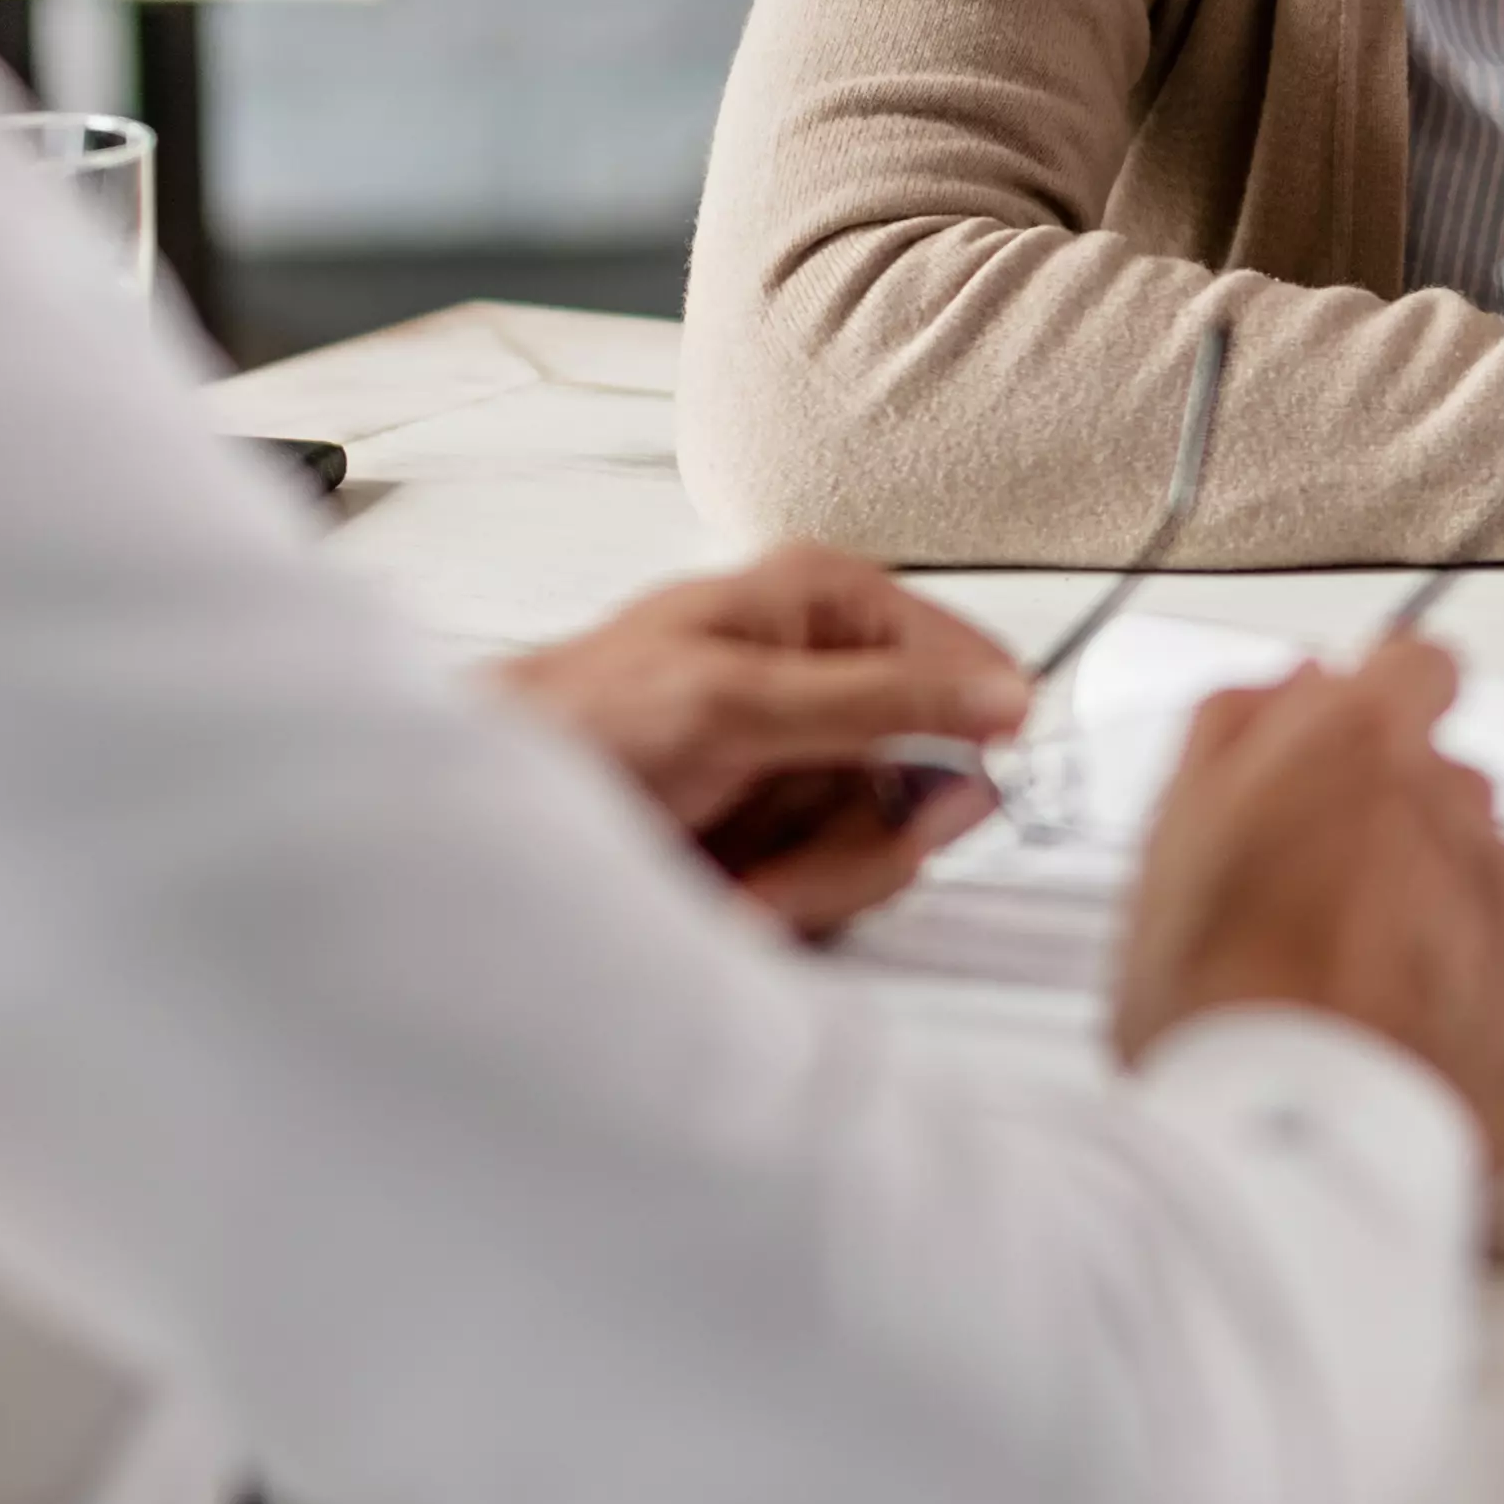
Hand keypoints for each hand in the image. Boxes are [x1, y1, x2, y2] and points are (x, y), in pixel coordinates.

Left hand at [497, 541, 1029, 938]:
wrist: (499, 819)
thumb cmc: (584, 724)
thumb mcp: (737, 702)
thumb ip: (879, 699)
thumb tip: (1004, 696)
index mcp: (831, 603)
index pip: (974, 667)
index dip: (965, 745)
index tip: (929, 803)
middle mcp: (835, 674)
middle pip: (939, 777)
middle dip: (859, 839)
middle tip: (787, 859)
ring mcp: (815, 756)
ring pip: (894, 844)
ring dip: (816, 881)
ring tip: (739, 878)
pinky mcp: (793, 825)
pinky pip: (845, 881)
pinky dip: (790, 900)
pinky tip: (731, 890)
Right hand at [1113, 641, 1503, 1167]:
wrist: (1292, 1151)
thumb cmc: (1218, 1010)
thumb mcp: (1172, 841)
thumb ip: (1234, 732)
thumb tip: (1285, 686)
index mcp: (1360, 748)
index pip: (1417, 665)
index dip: (1384, 702)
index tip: (1361, 736)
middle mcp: (1456, 808)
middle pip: (1449, 781)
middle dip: (1401, 825)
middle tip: (1326, 903)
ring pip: (1493, 870)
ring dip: (1446, 905)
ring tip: (1365, 986)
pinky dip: (1489, 985)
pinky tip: (1417, 1031)